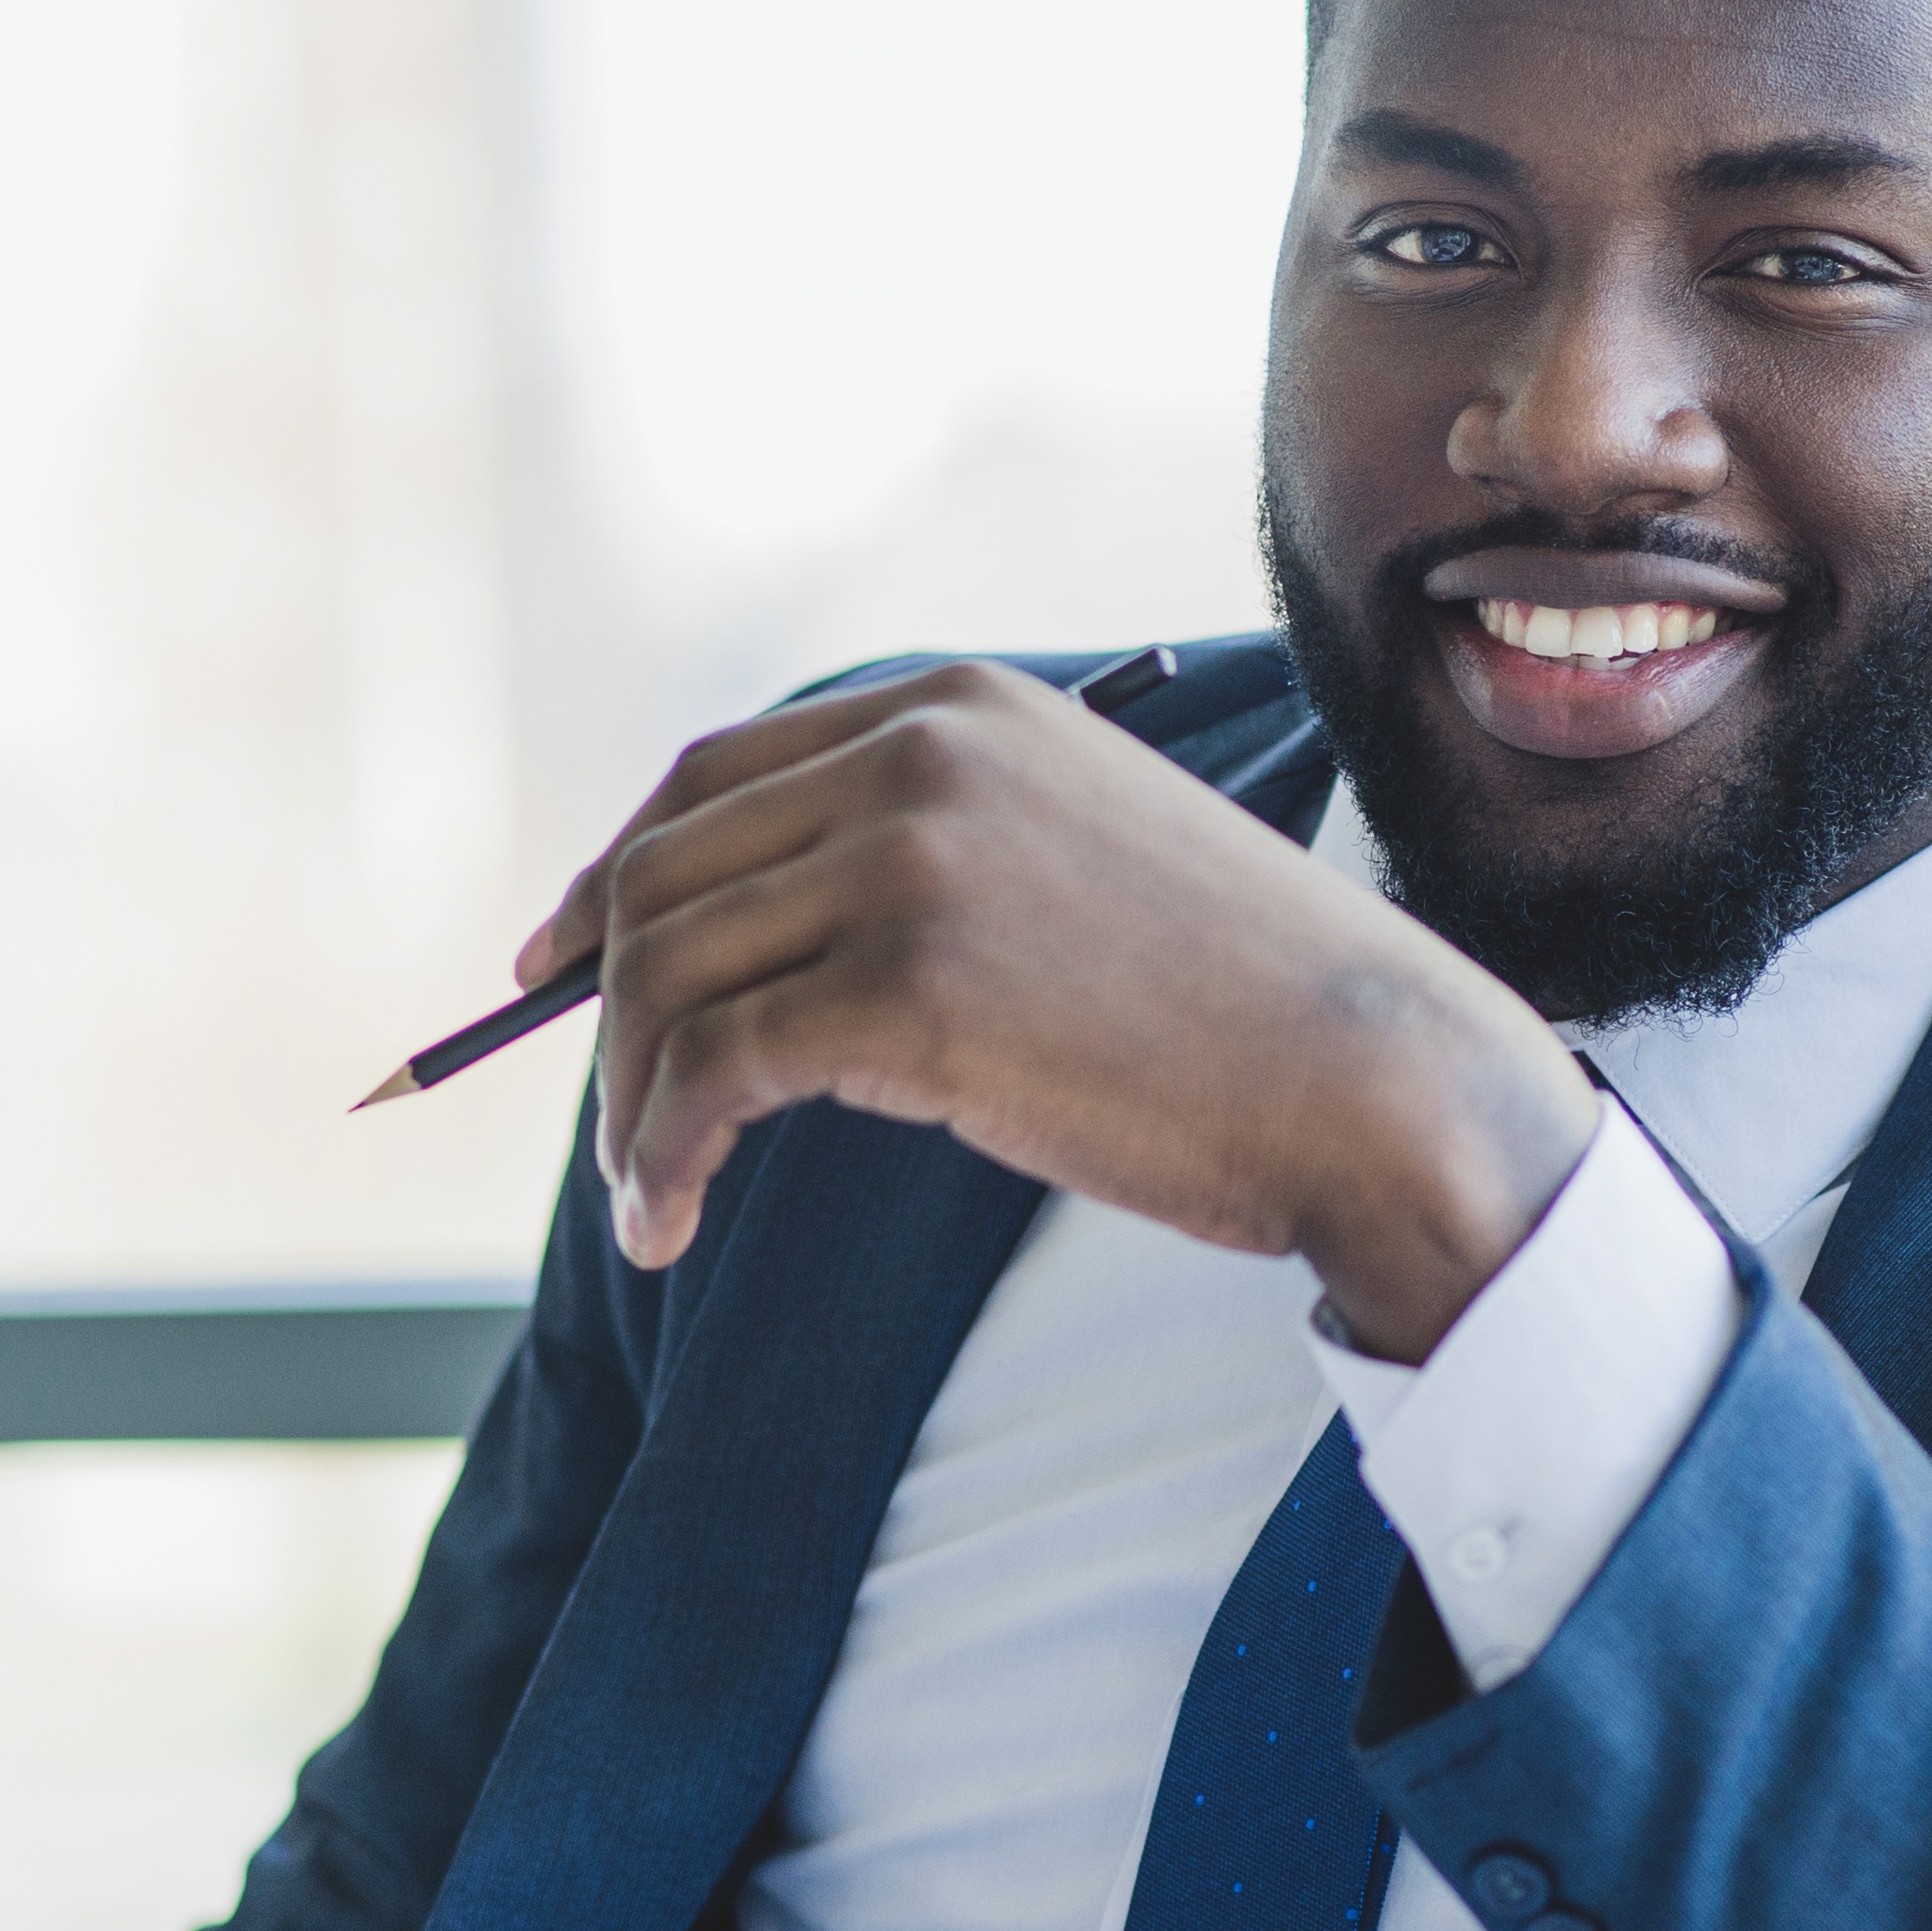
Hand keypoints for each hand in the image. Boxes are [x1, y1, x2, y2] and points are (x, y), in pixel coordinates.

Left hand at [521, 663, 1600, 1358]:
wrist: (1372, 1078)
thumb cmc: (1242, 1008)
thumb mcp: (1076, 860)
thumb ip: (936, 853)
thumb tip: (766, 945)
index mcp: (956, 708)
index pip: (714, 775)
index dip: (613, 875)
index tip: (560, 966)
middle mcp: (917, 756)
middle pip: (664, 871)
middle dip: (603, 1008)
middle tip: (610, 1122)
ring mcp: (907, 860)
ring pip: (665, 974)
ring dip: (628, 1103)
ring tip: (647, 1198)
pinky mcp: (905, 986)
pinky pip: (709, 1069)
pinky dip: (659, 1154)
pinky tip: (668, 1222)